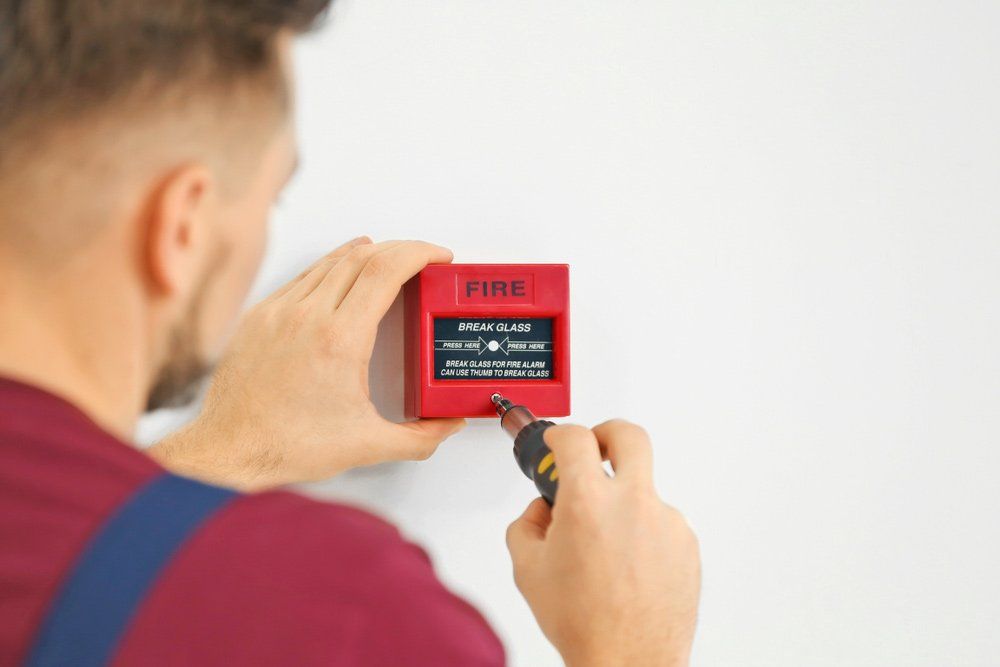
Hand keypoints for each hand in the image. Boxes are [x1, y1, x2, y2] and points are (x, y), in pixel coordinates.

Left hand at [150, 237, 466, 489]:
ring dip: (366, 254)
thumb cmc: (287, 446)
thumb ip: (419, 438)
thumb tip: (450, 425)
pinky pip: (302, 278)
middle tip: (423, 260)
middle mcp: (307, 316)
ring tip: (389, 259)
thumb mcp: (367, 446)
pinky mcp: (259, 317)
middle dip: (400, 250)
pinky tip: (342, 274)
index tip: (439, 256)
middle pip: (362, 256)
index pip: (385, 270)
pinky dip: (331, 268)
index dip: (419, 253)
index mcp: (339, 339)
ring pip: (330, 262)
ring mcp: (279, 312)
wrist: (228, 453)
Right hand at [505, 420, 700, 666]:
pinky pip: (661, 524)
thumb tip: (543, 511)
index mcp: (588, 502)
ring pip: (644, 491)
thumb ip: (528, 524)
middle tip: (597, 449)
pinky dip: (643, 535)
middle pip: (630, 436)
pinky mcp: (687, 543)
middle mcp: (632, 503)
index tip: (559, 442)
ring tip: (606, 550)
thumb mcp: (528, 569)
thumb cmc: (584, 622)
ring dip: (624, 505)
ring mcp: (666, 521)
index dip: (561, 435)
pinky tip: (627, 568)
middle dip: (608, 435)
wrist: (629, 661)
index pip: (576, 438)